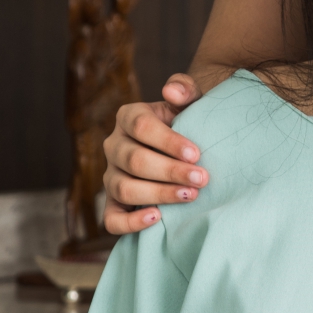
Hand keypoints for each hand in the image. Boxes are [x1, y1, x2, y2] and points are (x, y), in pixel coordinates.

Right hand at [102, 76, 207, 235]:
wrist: (186, 147)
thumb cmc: (189, 121)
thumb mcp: (192, 101)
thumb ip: (186, 89)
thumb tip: (171, 90)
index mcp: (129, 116)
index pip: (141, 127)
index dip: (169, 141)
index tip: (196, 154)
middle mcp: (114, 145)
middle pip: (135, 161)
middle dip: (171, 171)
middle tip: (202, 179)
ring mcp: (110, 175)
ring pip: (124, 188)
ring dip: (159, 194)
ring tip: (190, 196)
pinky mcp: (113, 202)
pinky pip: (111, 219)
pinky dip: (131, 223)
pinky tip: (157, 218)